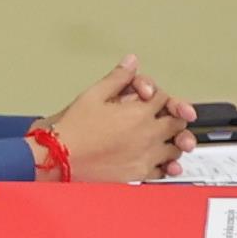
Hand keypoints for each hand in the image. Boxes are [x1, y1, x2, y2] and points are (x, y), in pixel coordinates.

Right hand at [47, 60, 191, 186]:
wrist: (59, 158)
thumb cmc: (73, 130)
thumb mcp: (93, 95)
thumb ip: (117, 78)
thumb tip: (131, 63)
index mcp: (139, 113)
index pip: (164, 98)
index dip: (158, 95)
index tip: (151, 98)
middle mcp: (148, 135)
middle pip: (177, 123)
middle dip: (173, 117)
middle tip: (167, 117)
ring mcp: (146, 157)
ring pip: (175, 149)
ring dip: (173, 142)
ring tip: (166, 140)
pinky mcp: (139, 175)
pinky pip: (163, 171)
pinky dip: (165, 166)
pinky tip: (159, 163)